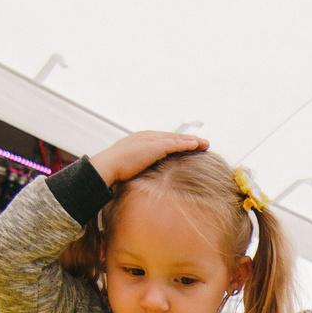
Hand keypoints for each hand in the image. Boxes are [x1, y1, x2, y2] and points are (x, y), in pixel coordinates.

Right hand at [88, 129, 207, 185]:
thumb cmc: (113, 170)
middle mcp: (147, 136)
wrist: (107, 166)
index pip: (162, 139)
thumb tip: (137, 176)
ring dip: (192, 141)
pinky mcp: (155, 146)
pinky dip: (187, 144)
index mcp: (140, 140)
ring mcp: (151, 140)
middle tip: (201, 142)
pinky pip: (175, 144)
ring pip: (176, 139)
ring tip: (204, 143)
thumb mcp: (127, 166)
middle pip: (172, 136)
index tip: (186, 145)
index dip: (175, 142)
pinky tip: (197, 145)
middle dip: (187, 139)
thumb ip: (136, 166)